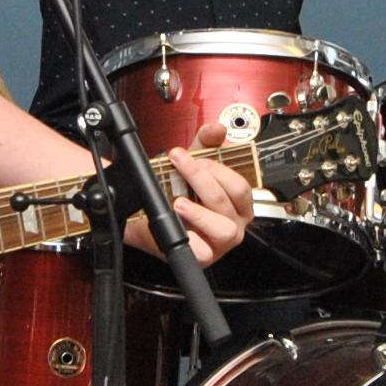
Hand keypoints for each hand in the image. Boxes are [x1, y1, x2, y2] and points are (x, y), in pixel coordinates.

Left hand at [128, 118, 254, 266]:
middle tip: (180, 166)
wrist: (146, 217)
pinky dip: (190, 236)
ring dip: (199, 212)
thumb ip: (205, 143)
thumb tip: (217, 129)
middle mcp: (234, 221)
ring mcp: (221, 241)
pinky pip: (204, 251)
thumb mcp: (192, 164)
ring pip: (223, 228)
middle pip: (228, 201)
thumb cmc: (176, 192)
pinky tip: (177, 221)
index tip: (192, 156)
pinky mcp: (204, 256)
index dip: (217, 169)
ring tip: (178, 200)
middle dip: (202, 180)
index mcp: (238, 201)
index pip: (239, 185)